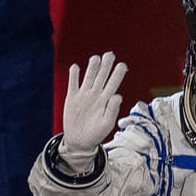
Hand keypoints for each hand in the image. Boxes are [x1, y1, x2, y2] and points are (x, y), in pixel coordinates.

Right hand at [60, 52, 127, 168]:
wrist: (79, 141)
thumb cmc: (96, 134)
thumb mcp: (106, 124)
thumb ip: (112, 110)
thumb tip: (118, 95)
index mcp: (106, 100)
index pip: (113, 83)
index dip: (118, 74)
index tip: (123, 65)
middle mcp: (95, 94)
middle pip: (101, 76)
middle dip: (106, 65)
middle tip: (110, 54)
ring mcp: (84, 95)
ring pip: (89, 76)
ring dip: (92, 67)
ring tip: (96, 58)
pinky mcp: (72, 97)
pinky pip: (73, 83)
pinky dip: (74, 75)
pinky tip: (75, 67)